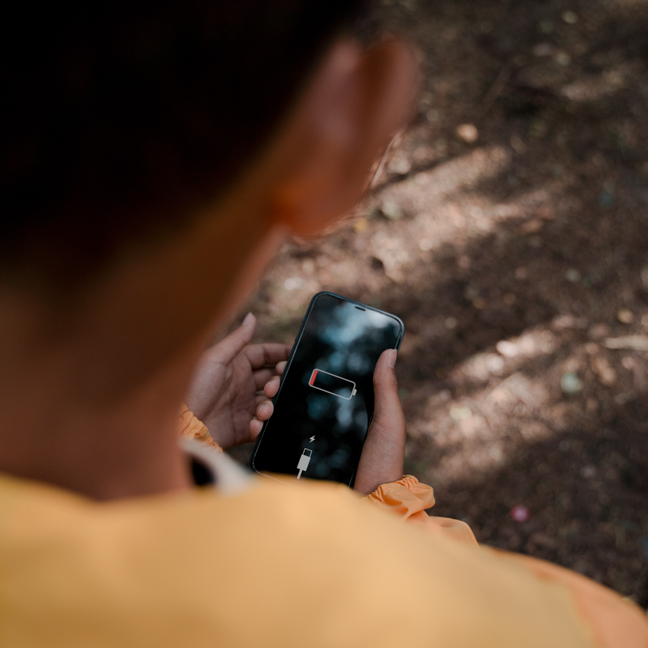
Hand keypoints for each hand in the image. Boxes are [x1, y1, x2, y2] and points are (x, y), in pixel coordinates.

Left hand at [185, 313, 291, 449]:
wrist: (184, 425)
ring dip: (271, 404)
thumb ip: (238, 338)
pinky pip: (262, 425)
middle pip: (271, 378)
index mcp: (236, 366)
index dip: (279, 354)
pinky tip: (254, 423)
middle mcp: (241, 385)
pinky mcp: (243, 428)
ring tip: (262, 409)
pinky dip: (262, 425)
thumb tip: (252, 316)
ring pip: (270, 402)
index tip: (294, 354)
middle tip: (274, 385)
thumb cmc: (194, 387)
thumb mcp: (216, 358)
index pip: (264, 355)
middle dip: (278, 380)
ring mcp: (243, 406)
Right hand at [262, 348, 405, 494]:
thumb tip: (389, 350)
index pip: (322, 381)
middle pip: (299, 395)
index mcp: (347, 408)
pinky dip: (268, 428)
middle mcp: (327, 421)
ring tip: (267, 395)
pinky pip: (281, 438)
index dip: (305, 367)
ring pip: (285, 414)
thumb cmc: (384, 460)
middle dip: (281, 383)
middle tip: (274, 378)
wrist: (369, 499)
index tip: (291, 356)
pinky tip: (260, 420)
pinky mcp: (300, 455)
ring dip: (270, 403)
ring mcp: (312, 438)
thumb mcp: (388, 420)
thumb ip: (386, 388)